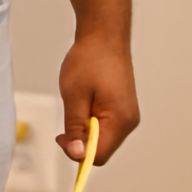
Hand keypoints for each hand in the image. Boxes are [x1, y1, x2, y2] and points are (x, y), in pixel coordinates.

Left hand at [58, 34, 139, 164]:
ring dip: (85, 129)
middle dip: (81, 140)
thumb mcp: (74, 96)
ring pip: (102, 139)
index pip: (98, 155)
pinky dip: (91, 121)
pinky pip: (105, 126)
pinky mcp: (123, 109)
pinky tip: (86, 101)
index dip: (77, 152)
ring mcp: (128, 115)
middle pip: (101, 149)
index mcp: (120, 120)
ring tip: (78, 103)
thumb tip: (77, 154)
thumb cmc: (90, 60)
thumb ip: (75, 128)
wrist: (105, 36)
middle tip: (68, 116)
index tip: (62, 136)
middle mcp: (129, 122)